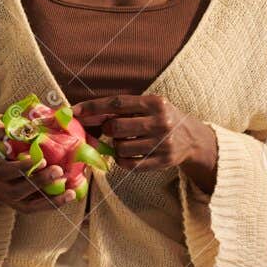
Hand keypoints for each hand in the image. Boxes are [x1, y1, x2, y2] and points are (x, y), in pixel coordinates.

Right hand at [0, 112, 79, 210]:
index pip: (3, 172)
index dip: (22, 168)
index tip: (41, 160)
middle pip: (16, 191)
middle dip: (39, 182)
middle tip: (58, 170)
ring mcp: (4, 197)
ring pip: (26, 205)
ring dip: (49, 200)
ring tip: (69, 192)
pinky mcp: (15, 203)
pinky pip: (33, 208)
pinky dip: (51, 204)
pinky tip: (67, 196)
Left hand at [72, 94, 217, 193]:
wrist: (192, 139)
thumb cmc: (162, 118)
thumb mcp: (149, 105)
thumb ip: (123, 109)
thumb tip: (87, 114)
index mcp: (156, 103)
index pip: (117, 103)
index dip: (93, 107)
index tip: (74, 111)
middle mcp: (161, 122)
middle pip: (116, 127)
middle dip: (107, 130)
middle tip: (112, 130)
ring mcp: (163, 143)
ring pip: (121, 148)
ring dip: (116, 146)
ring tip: (126, 141)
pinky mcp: (162, 162)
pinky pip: (129, 164)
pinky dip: (122, 160)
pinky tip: (128, 154)